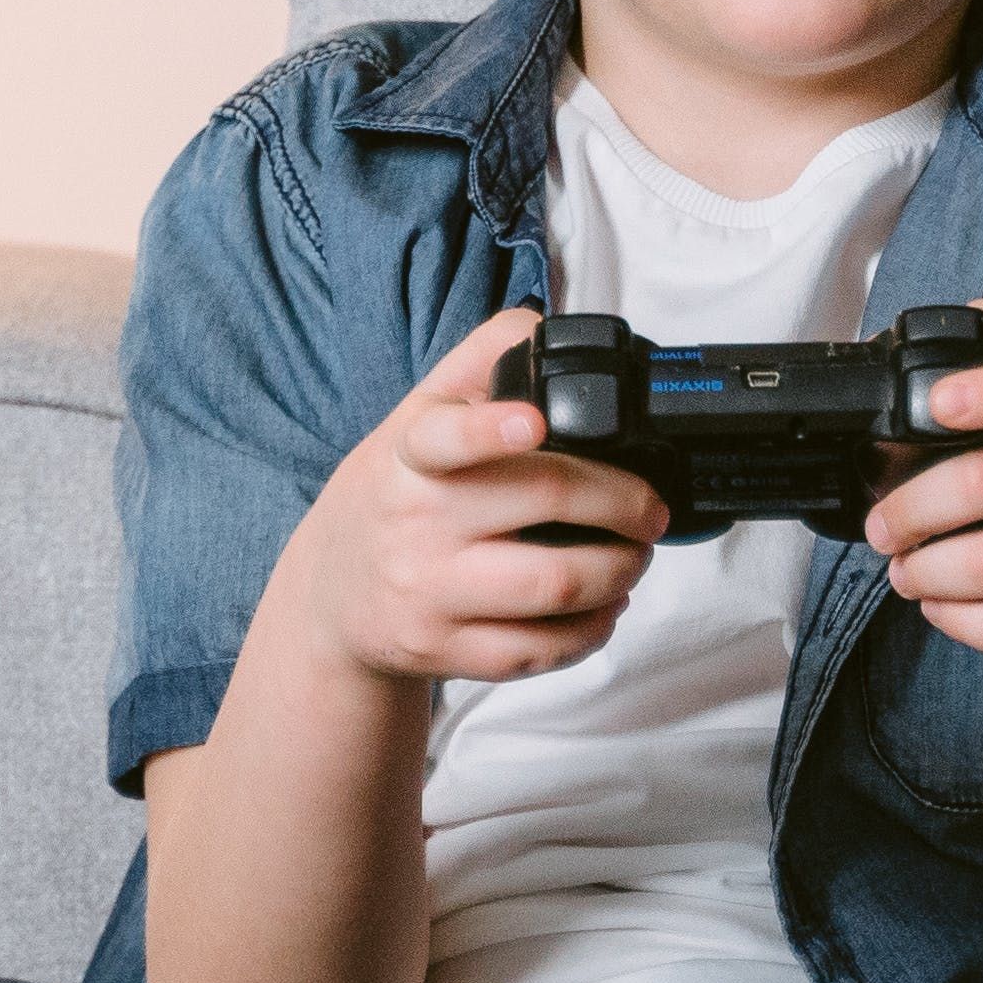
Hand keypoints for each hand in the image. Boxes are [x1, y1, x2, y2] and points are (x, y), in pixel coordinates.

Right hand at [256, 304, 667, 689]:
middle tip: (651, 510)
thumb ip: (482, 359)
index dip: (494, 428)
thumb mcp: (418, 413)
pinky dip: (592, 630)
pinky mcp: (443, 651)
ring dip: (622, 570)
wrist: (330, 594)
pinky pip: (537, 651)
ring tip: (635, 555)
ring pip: (554, 586)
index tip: (536, 421)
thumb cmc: (396, 491)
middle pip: (544, 504)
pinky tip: (604, 606)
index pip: (447, 437)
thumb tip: (552, 331)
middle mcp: (417, 522)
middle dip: (625, 504)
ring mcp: (428, 593)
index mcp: (411, 453)